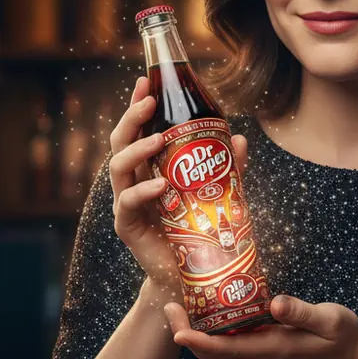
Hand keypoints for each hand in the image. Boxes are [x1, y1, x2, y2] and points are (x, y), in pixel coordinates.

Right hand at [109, 75, 247, 293]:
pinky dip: (143, 191)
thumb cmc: (198, 231)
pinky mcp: (127, 227)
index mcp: (149, 169)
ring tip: (158, 140)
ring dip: (137, 149)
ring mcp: (127, 204)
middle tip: (150, 102)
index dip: (138, 106)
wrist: (190, 276)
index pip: (138, 131)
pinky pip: (128, 203)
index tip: (146, 82)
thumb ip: (226, 169)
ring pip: (118, 168)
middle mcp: (133, 182)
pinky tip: (161, 185)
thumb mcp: (217, 194)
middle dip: (132, 117)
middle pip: (121, 142)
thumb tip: (239, 138)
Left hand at [163, 294, 357, 358]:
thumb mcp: (330, 321)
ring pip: (216, 347)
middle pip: (209, 351)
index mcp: (268, 350)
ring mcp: (256, 355)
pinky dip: (212, 328)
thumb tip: (276, 303)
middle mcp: (256, 357)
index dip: (194, 339)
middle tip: (170, 303)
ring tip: (183, 299)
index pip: (221, 349)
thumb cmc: (340, 339)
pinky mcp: (259, 349)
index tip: (175, 323)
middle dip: (185, 331)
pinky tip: (211, 304)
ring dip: (196, 329)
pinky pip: (227, 342)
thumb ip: (303, 312)